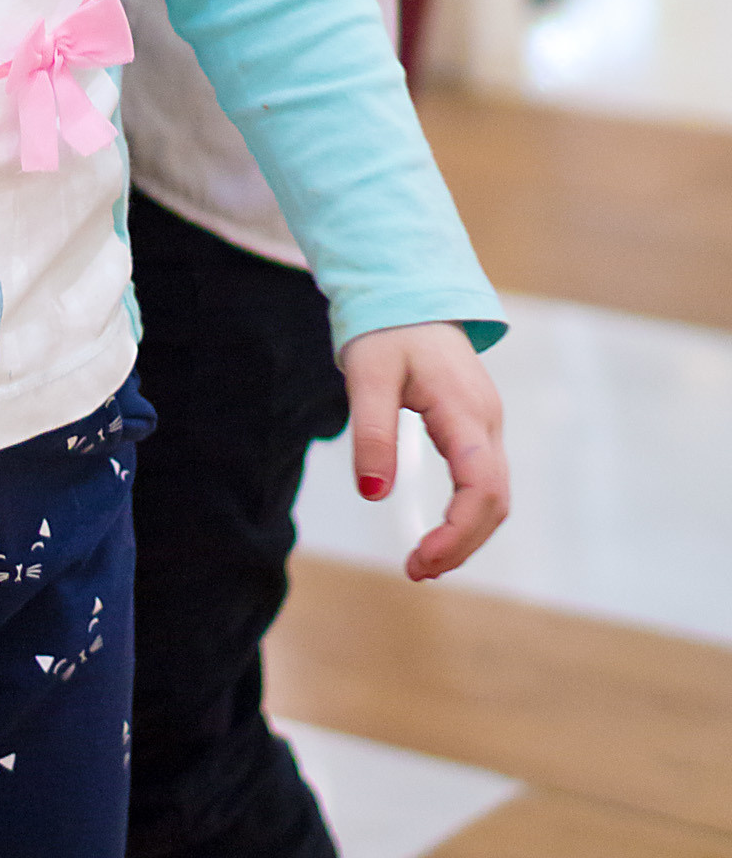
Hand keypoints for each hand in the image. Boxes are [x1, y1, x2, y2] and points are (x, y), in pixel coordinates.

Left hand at [340, 321, 507, 579]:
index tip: (420, 560)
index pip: (482, 486)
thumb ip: (371, 432)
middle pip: (495, 501)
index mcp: (465, 408)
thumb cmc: (386, 330)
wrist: (411, 293)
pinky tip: (438, 532)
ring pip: (495, 496)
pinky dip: (466, 515)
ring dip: (466, 535)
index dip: (459, 532)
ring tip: (423, 562)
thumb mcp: (367, 374)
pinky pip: (484, 482)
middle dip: (462, 544)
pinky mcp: (478, 428)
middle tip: (415, 570)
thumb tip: (373, 494)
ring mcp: (487, 425)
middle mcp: (487, 421)